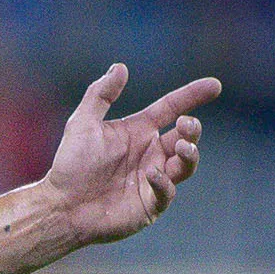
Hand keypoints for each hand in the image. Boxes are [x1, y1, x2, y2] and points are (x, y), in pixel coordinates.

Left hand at [41, 63, 220, 244]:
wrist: (60, 206)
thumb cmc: (70, 165)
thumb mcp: (82, 124)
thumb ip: (100, 95)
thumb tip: (120, 67)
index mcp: (139, 132)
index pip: (172, 109)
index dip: (192, 96)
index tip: (214, 85)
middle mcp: (151, 153)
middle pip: (185, 137)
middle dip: (192, 129)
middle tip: (187, 124)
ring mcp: (154, 179)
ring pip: (186, 165)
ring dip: (189, 154)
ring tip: (181, 146)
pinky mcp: (150, 205)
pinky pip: (167, 192)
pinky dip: (164, 181)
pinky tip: (151, 173)